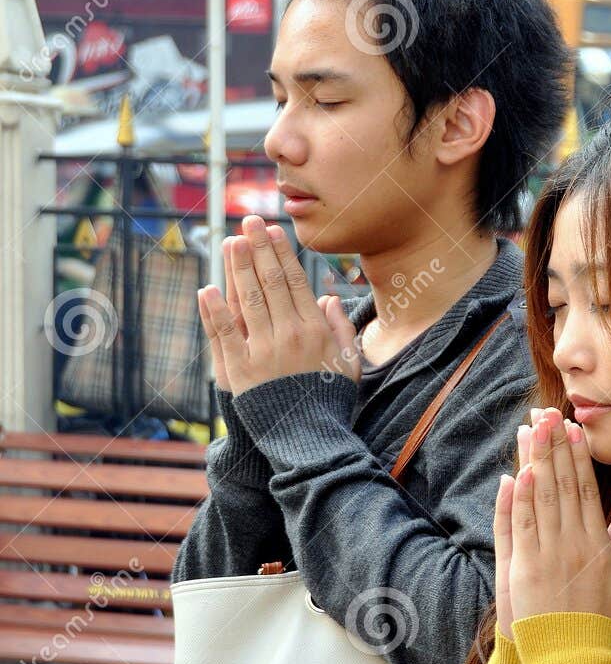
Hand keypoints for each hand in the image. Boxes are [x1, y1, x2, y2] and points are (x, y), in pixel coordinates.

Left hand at [197, 216, 360, 396]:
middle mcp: (289, 336)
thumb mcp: (349, 364)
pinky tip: (207, 289)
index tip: (273, 231)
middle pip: (270, 283)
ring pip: (247, 301)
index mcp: (315, 331)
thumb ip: (341, 328)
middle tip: (248, 221)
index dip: (282, 254)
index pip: (296, 282)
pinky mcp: (239, 371)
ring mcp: (262, 353)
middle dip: (259, 249)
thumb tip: (327, 297)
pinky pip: (224, 334)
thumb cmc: (329, 403)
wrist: (309, 442)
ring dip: (237, 268)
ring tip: (230, 242)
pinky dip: (214, 311)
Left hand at [507, 406, 610, 628]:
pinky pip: (514, 526)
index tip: (572, 429)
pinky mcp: (517, 569)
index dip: (578, 456)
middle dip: (552, 445)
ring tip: (527, 430)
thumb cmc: (605, 626)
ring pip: (534, 498)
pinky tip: (512, 474)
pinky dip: (512, 499)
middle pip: (559, 484)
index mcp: (596, 544)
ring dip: (531, 461)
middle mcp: (567, 543)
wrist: (570, 660)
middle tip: (546, 413)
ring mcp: (540, 554)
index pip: (585, 489)